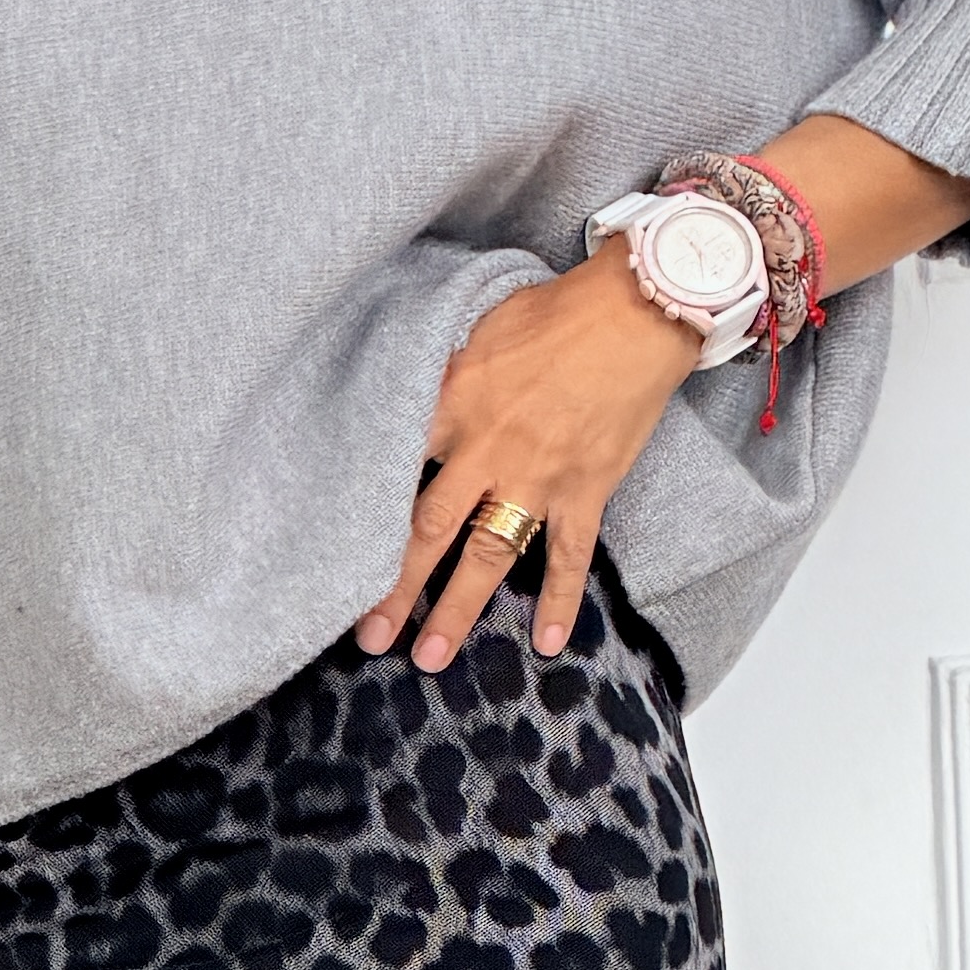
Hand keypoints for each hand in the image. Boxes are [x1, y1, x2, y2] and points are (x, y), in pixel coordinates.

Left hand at [360, 253, 697, 667]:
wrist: (638, 311)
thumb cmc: (556, 312)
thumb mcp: (480, 331)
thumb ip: (443, 376)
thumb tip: (408, 395)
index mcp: (453, 406)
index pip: (392, 469)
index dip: (361, 514)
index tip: (331, 555)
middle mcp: (487, 451)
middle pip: (428, 530)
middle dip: (394, 587)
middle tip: (368, 637)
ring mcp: (537, 478)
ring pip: (487, 556)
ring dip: (457, 611)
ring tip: (429, 659)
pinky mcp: (585, 490)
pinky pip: (569, 557)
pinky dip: (559, 601)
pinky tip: (545, 643)